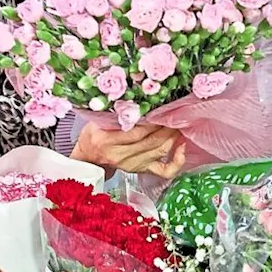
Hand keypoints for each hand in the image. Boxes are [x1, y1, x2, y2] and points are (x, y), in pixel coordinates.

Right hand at [72, 121, 186, 179]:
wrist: (89, 158)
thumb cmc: (94, 136)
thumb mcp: (97, 121)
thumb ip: (115, 113)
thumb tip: (137, 100)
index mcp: (107, 141)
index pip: (136, 132)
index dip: (153, 122)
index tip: (162, 110)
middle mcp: (120, 155)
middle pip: (151, 141)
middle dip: (166, 127)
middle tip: (176, 115)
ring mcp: (133, 165)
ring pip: (159, 152)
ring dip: (172, 137)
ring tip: (179, 124)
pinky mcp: (142, 170)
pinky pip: (164, 171)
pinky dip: (177, 161)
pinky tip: (181, 148)